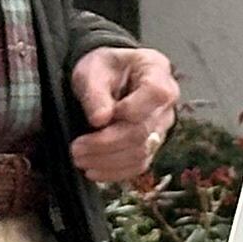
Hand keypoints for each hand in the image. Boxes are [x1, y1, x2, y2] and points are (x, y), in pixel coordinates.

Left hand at [69, 44, 180, 186]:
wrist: (105, 80)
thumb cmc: (102, 70)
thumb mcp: (92, 71)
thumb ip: (96, 93)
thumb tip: (100, 120)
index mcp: (156, 71)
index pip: (156, 93)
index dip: (130, 110)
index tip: (98, 118)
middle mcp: (165, 103)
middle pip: (143, 130)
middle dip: (106, 143)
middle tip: (76, 148)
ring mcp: (161, 127)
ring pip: (141, 152)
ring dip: (107, 161)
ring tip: (80, 158)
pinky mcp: (151, 146)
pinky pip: (139, 165)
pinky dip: (115, 172)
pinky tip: (93, 171)